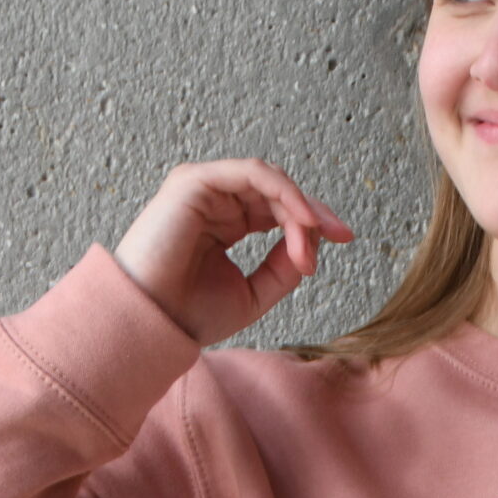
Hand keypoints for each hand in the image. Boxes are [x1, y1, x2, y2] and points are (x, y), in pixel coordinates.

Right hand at [112, 158, 354, 345]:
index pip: (278, 208)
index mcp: (226, 223)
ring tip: (310, 240)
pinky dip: (283, 192)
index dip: (312, 222)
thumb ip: (283, 268)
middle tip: (336, 238)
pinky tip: (301, 219)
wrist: (153, 324)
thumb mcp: (254, 294)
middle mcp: (215, 201)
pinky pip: (252, 173)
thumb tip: (310, 243)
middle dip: (312, 214)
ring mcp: (203, 188)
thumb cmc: (189, 315)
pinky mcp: (194, 181)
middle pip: (278, 192)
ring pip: (268, 181)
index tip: (344, 238)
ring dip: (298, 208)